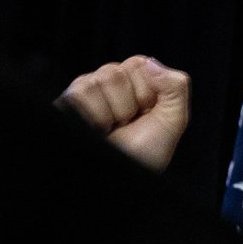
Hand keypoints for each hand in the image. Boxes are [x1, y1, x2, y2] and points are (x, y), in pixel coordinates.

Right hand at [62, 55, 190, 172]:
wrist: (120, 181)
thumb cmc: (144, 154)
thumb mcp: (172, 121)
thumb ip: (176, 86)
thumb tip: (151, 62)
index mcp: (135, 81)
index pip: (139, 63)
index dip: (147, 93)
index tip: (145, 114)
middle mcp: (107, 82)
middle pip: (117, 71)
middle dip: (128, 105)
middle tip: (126, 124)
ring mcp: (85, 90)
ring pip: (100, 80)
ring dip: (111, 113)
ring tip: (110, 129)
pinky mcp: (66, 102)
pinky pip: (81, 93)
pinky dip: (94, 118)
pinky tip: (94, 130)